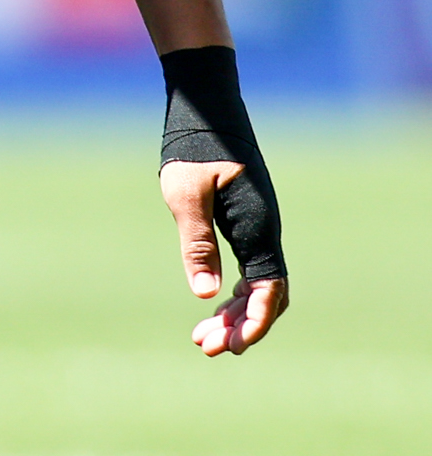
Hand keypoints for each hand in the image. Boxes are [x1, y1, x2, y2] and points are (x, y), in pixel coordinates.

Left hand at [163, 160, 289, 354]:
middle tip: (206, 347)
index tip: (231, 346)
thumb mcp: (186, 195)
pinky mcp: (247, 222)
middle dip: (241, 325)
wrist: (206, 109)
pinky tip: (212, 302)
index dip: (254, 322)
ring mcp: (259, 227)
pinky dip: (233, 290)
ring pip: (258, 284)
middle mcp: (266, 230)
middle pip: (265, 293)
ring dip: (235, 312)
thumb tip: (205, 294)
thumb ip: (197, 242)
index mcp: (258, 227)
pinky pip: (249, 267)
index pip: (268, 288)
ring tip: (202, 336)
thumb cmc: (192, 148)